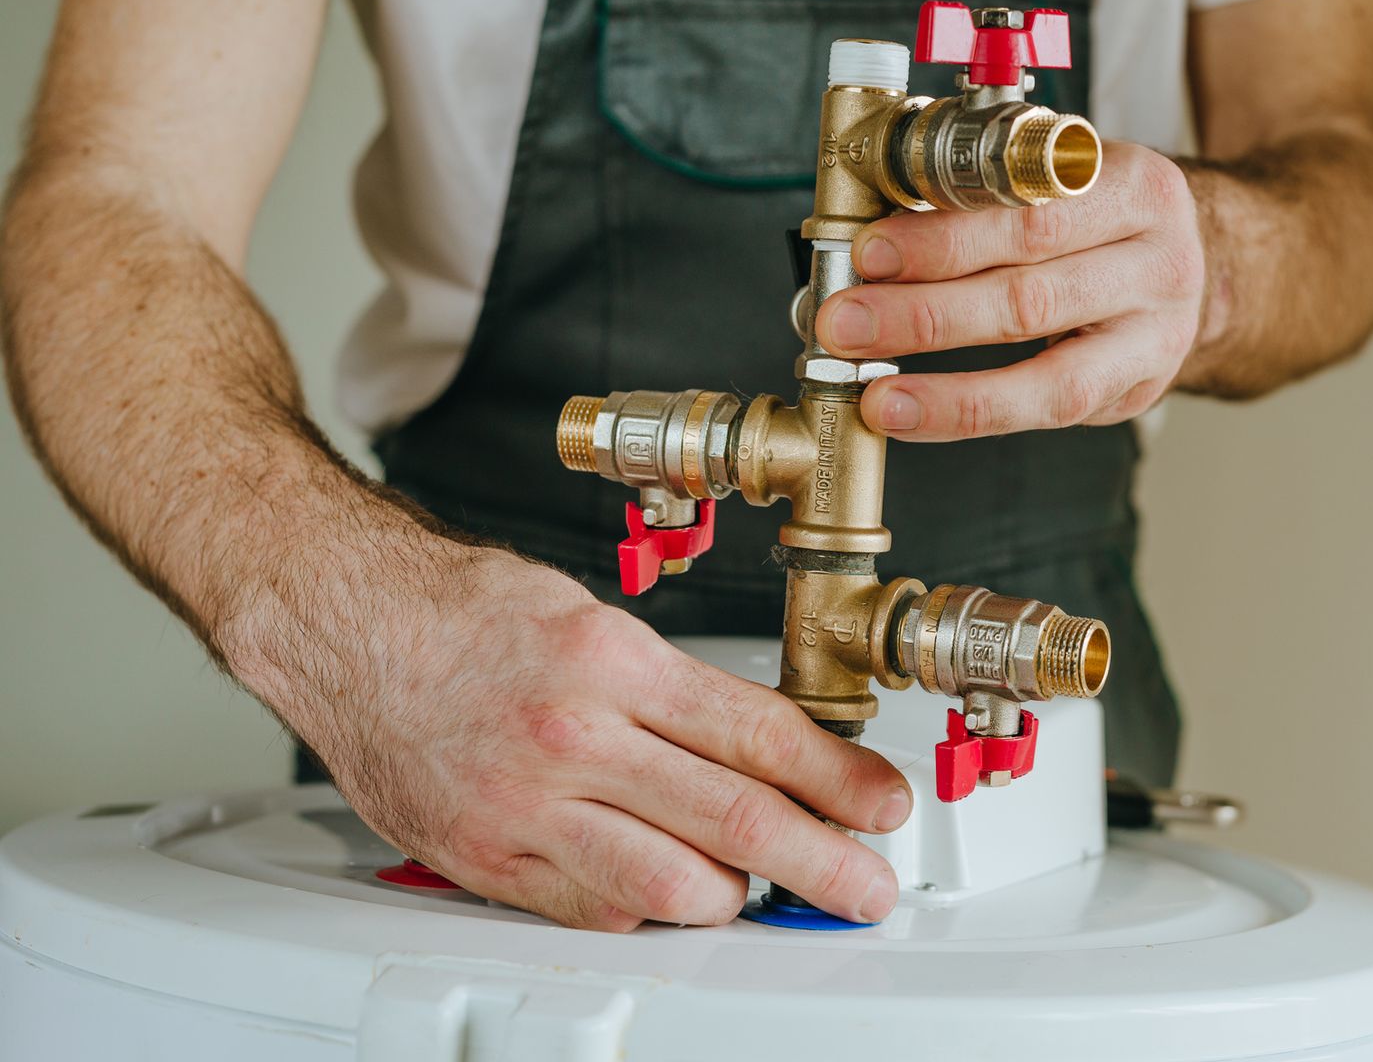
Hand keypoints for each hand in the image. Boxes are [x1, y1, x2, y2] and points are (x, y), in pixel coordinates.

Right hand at [262, 541, 911, 930]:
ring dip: (735, 898)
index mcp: (609, 660)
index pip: (757, 733)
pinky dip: (648, 913)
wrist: (342, 623)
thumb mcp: (592, 618)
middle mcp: (571, 737)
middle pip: (731, 818)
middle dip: (820, 861)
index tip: (879, 802)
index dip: (836, 778)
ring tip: (767, 891)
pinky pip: (592, 910)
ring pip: (667, 886)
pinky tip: (674, 897)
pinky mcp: (484, 858)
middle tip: (868, 884)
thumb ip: (675, 690)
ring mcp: (525, 807)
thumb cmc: (463, 610)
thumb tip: (766, 746)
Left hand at [816, 142, 1205, 439]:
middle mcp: (1159, 261)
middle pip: (1031, 293)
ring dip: (946, 386)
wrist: (1186, 266)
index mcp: (1135, 186)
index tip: (870, 252)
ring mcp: (1157, 334)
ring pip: (1047, 372)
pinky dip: (969, 415)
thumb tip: (873, 238)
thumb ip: (988, 195)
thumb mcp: (1064, 177)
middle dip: (925, 312)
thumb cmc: (1101, 216)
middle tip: (846, 320)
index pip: (1030, 215)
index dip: (945, 239)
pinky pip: (1048, 412)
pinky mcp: (1139, 389)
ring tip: (874, 392)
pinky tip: (912, 414)